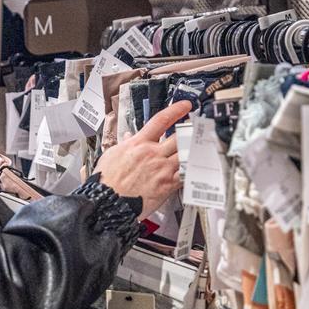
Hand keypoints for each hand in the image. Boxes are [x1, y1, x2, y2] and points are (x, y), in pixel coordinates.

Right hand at [95, 100, 190, 219]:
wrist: (108, 202)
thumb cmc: (107, 181)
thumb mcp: (111, 155)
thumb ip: (124, 144)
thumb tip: (128, 136)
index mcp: (138, 143)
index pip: (161, 120)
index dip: (176, 110)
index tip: (185, 106)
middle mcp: (152, 154)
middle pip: (179, 136)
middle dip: (190, 131)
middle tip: (197, 128)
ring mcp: (162, 169)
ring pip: (185, 153)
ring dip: (193, 150)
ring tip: (201, 146)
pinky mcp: (167, 185)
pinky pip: (185, 174)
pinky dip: (192, 169)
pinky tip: (196, 167)